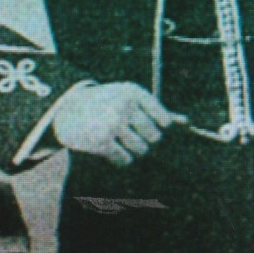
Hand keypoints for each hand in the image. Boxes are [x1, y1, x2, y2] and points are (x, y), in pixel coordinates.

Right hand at [52, 82, 186, 166]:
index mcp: (134, 92)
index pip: (165, 121)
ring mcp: (112, 124)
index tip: (144, 127)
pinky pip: (124, 160)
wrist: (65, 108)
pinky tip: (112, 152)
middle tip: (131, 137)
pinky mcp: (101, 141)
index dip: (158, 129)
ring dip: (133, 152)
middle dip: (146, 142)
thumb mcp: (130, 99)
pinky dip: (121, 160)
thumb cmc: (105, 103)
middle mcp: (124, 106)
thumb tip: (188, 122)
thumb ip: (157, 110)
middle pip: (155, 138)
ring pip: (141, 150)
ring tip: (121, 143)